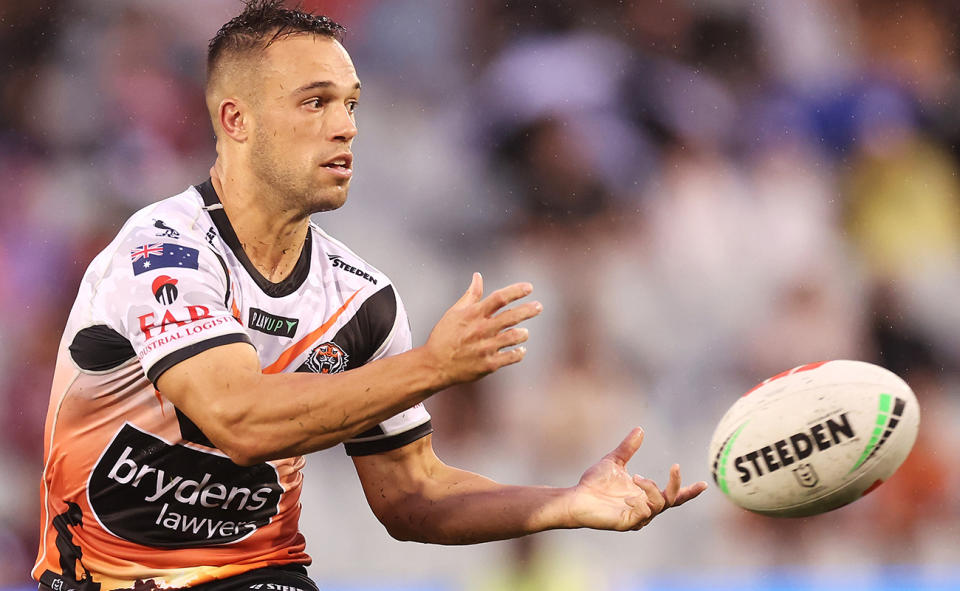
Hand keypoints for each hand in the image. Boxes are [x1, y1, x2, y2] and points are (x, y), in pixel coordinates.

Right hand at [424, 272, 541, 385]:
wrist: (435, 365)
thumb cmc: (444, 336)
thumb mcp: (454, 312)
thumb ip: (471, 294)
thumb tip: (478, 276)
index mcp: (473, 315)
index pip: (499, 298)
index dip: (516, 291)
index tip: (529, 288)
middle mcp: (481, 330)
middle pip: (511, 316)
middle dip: (528, 310)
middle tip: (539, 307)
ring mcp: (486, 348)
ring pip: (514, 337)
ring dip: (523, 334)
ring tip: (524, 332)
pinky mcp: (489, 364)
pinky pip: (511, 357)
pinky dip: (519, 352)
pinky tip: (520, 349)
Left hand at [565, 427, 706, 531]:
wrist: (576, 497)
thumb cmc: (594, 483)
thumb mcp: (614, 461)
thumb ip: (628, 448)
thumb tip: (640, 429)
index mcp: (645, 495)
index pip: (673, 496)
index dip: (688, 491)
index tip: (704, 484)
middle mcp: (645, 507)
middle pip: (671, 500)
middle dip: (676, 484)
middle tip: (674, 467)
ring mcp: (637, 517)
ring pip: (659, 504)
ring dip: (652, 488)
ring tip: (636, 477)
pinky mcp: (627, 523)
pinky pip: (643, 514)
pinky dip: (640, 502)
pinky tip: (629, 495)